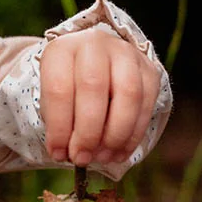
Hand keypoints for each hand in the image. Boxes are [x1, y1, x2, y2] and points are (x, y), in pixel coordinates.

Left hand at [39, 30, 160, 166]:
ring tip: (103, 157)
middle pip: (94, 88)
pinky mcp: (149, 68)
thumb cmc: (67, 87)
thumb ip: (60, 124)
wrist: (92, 63)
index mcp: (62, 49)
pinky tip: (120, 152)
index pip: (59, 89)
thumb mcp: (52, 101)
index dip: (59, 127)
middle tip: (82, 158)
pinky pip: (147, 103)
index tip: (57, 154)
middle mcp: (95, 43)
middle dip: (87, 132)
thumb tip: (70, 155)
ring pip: (128, 94)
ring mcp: (126, 53)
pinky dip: (134, 134)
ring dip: (115, 134)